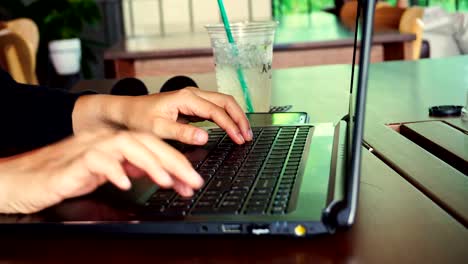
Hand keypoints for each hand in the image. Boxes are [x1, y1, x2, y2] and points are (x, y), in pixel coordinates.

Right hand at [0, 129, 202, 213]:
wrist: (26, 178)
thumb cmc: (65, 175)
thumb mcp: (108, 173)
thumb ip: (132, 168)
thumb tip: (160, 173)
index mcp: (116, 142)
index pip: (154, 146)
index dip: (176, 162)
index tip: (193, 180)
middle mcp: (107, 140)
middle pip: (147, 142)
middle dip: (174, 162)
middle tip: (192, 181)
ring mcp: (91, 147)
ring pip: (127, 146)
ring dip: (150, 163)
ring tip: (166, 181)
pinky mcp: (74, 161)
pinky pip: (97, 161)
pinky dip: (114, 171)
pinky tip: (126, 183)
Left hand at [72, 87, 252, 144]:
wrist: (127, 111)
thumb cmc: (139, 119)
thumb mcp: (158, 129)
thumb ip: (182, 133)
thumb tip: (205, 137)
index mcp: (186, 98)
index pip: (216, 111)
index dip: (231, 126)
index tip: (239, 139)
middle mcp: (192, 94)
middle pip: (226, 101)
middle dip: (239, 118)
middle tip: (247, 135)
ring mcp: (193, 97)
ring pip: (223, 102)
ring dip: (235, 116)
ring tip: (244, 133)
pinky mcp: (192, 104)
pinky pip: (215, 107)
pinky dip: (226, 117)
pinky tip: (231, 127)